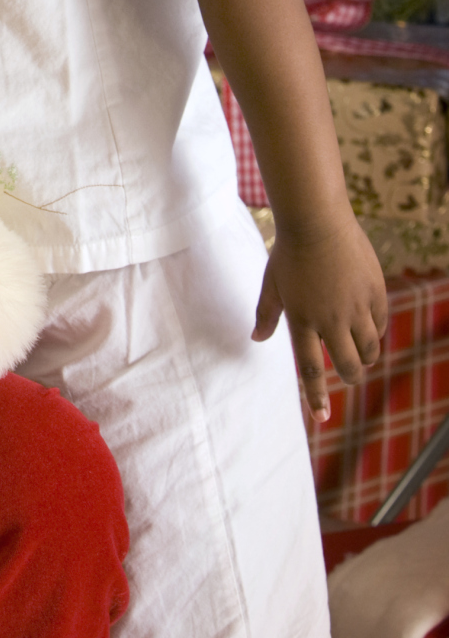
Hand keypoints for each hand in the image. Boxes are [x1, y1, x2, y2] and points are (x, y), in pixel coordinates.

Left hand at [253, 210, 386, 419]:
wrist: (317, 220)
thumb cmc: (289, 252)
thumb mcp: (271, 284)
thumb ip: (267, 314)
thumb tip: (257, 339)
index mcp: (302, 320)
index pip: (311, 370)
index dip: (316, 397)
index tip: (321, 418)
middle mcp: (331, 319)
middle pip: (348, 367)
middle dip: (349, 376)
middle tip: (347, 374)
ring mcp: (356, 307)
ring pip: (369, 350)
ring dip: (364, 356)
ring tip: (358, 352)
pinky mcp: (375, 293)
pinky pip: (380, 324)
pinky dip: (375, 330)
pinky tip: (367, 324)